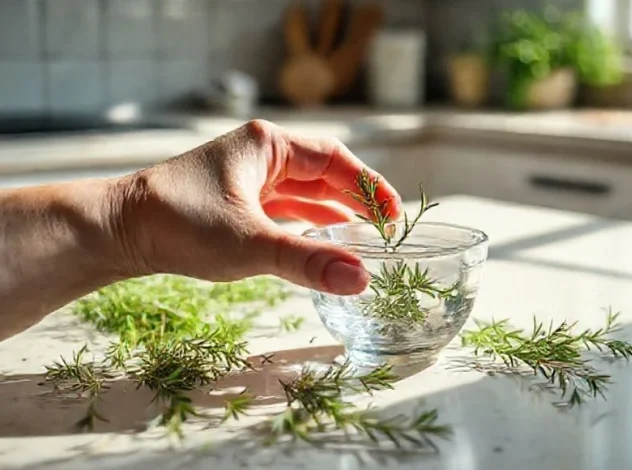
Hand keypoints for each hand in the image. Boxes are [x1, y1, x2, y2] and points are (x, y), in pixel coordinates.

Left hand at [112, 120, 401, 294]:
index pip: (334, 159)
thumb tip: (361, 279)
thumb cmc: (177, 224)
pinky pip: (284, 207)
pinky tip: (324, 236)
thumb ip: (309, 260)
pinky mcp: (235, 201)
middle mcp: (259, 155)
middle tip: (388, 227)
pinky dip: (308, 221)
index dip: (369, 186)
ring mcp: (246, 178)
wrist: (116, 232)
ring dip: (335, 210)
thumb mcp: (251, 243)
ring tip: (367, 234)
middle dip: (357, 198)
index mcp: (266, 145)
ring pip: (304, 191)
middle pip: (323, 172)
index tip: (395, 213)